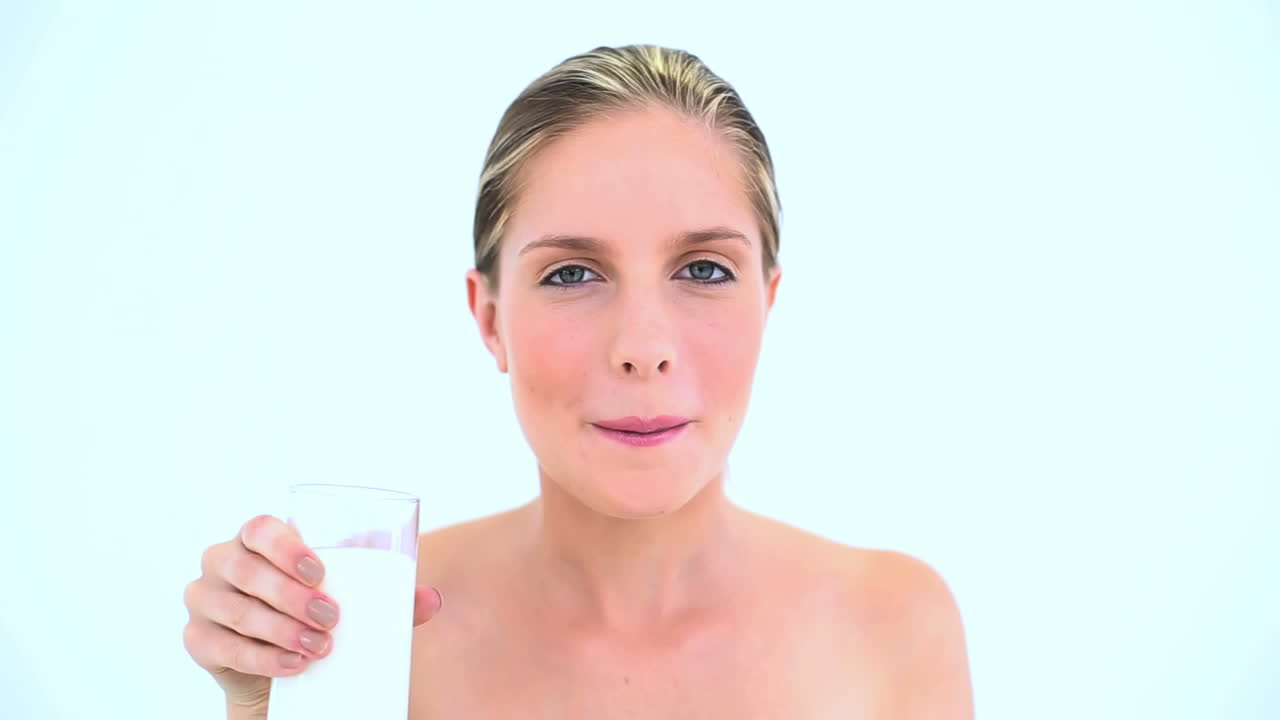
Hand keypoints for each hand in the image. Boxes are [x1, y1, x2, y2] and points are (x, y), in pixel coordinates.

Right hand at [182, 515, 442, 709]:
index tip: (320, 572)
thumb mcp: (349, 599)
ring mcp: (205, 600)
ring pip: (235, 610)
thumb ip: (389, 596)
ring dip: (279, 629)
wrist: (279, 663)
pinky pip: (223, 647)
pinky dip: (261, 658)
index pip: (260, 527)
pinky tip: (292, 665)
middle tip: (331, 618)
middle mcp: (222, 562)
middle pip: (245, 569)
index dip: (285, 545)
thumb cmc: (315, 614)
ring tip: (320, 647)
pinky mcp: (198, 640)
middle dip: (290, 595)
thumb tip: (432, 599)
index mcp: (256, 539)